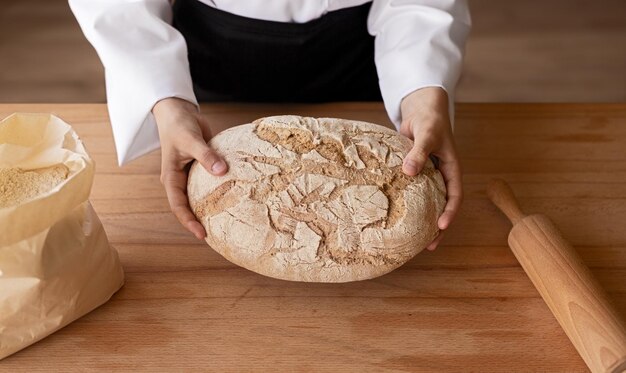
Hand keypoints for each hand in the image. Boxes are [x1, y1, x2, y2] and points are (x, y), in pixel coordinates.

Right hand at [152, 97, 227, 239]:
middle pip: (189, 207)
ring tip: (229, 223)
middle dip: (200, 222)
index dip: (189, 222)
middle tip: (219, 237)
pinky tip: (237, 198)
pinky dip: (222, 191)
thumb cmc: (179, 125)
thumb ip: (206, 155)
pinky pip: (212, 184)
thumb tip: (222, 171)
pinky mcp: (204, 169)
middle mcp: (181, 181)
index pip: (178, 206)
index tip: (202, 234)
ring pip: (201, 197)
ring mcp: (192, 176)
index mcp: (171, 178)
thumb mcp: (191, 140)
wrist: (179, 112)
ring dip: (212, 209)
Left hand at [399, 87, 462, 250]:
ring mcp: (427, 177)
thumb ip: (419, 152)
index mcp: (451, 170)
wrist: (420, 110)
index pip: (455, 196)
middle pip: (442, 206)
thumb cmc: (429, 120)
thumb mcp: (427, 134)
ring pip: (427, 202)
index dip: (449, 213)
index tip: (441, 227)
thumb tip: (409, 171)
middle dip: (438, 227)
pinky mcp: (413, 174)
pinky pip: (411, 193)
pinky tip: (395, 216)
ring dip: (422, 220)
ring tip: (413, 240)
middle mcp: (441, 176)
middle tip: (428, 246)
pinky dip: (406, 204)